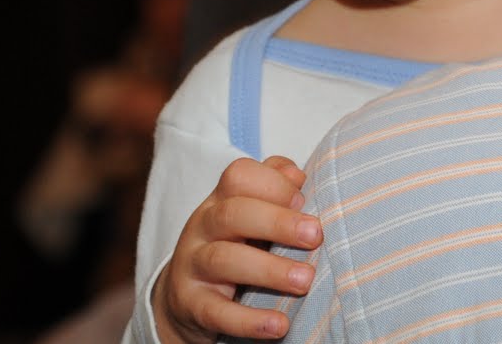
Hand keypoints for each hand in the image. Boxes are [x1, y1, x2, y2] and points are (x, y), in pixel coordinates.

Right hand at [153, 156, 321, 341]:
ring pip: (224, 259)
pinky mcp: (191, 305)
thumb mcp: (248, 215)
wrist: (185, 298)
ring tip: (305, 280)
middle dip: (277, 222)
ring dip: (270, 270)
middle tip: (315, 235)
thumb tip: (298, 175)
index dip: (273, 183)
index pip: (239, 176)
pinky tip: (279, 325)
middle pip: (232, 213)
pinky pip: (217, 312)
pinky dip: (249, 321)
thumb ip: (273, 189)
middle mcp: (202, 227)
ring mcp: (192, 266)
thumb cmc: (232, 246)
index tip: (305, 200)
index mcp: (221, 201)